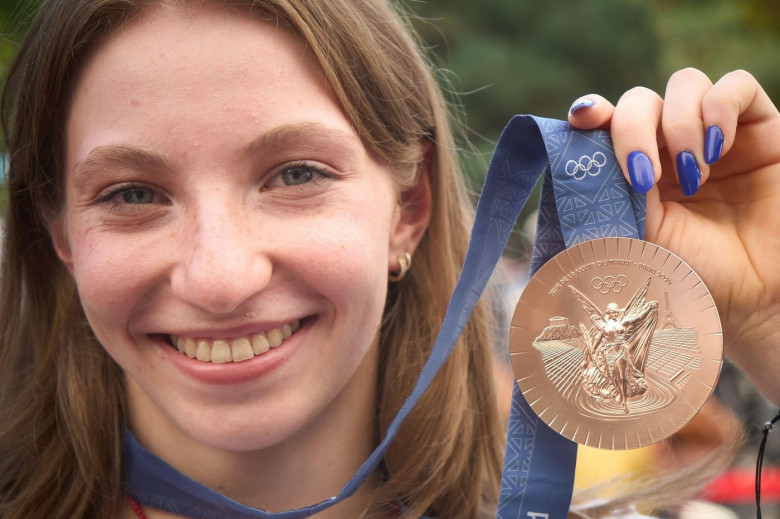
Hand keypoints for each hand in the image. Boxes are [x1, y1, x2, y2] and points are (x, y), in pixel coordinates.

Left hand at [569, 69, 779, 404]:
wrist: (753, 299)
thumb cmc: (689, 275)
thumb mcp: (633, 236)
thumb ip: (606, 194)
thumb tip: (570, 157)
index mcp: (631, 170)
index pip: (606, 122)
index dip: (592, 112)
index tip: (583, 119)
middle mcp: (669, 147)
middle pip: (639, 101)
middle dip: (633, 130)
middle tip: (642, 178)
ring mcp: (711, 134)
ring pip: (684, 84)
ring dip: (679, 124)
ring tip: (694, 176)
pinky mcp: (758, 127)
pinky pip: (736, 85)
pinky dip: (720, 108)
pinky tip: (718, 149)